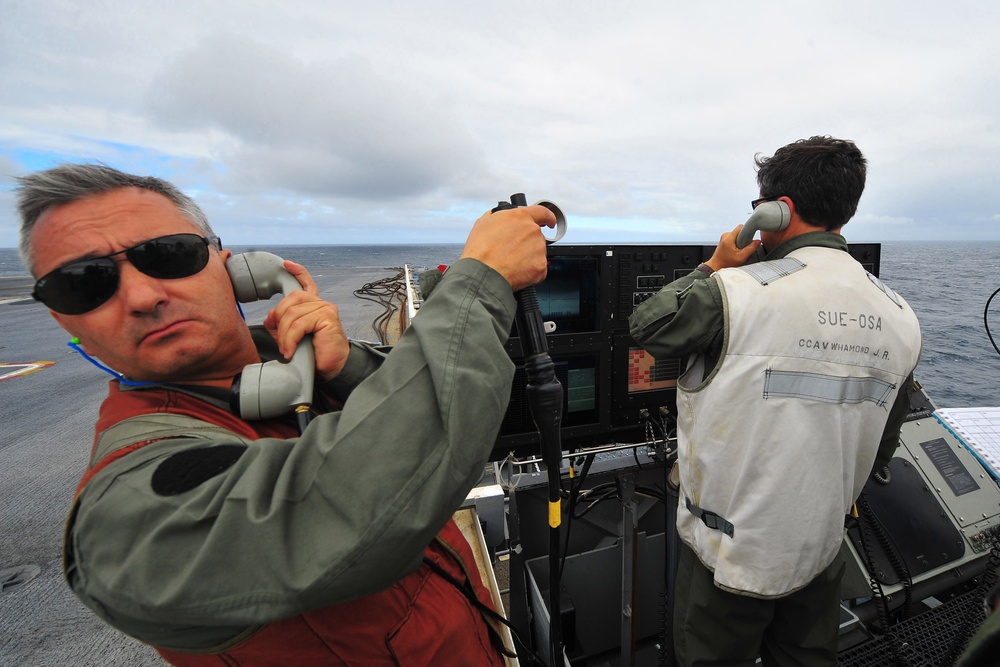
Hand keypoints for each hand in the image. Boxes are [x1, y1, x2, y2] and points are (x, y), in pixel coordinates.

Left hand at [263, 261, 350, 380]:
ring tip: (286, 349)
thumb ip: (281, 324)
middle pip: (291, 299)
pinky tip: (290, 350)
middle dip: (279, 320)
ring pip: (292, 314)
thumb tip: (270, 316)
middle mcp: (321, 304)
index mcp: (313, 306)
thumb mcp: (293, 337)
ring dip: (284, 335)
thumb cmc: (315, 354)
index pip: (306, 283)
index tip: (286, 264)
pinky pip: (299, 324)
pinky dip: (290, 339)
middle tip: (280, 341)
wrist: (332, 369)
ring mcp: (325, 308)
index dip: (297, 272)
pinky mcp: (327, 317)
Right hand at [459, 204, 555, 290]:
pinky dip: (529, 272)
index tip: (550, 222)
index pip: (542, 212)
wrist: (483, 274)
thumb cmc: (480, 250)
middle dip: (527, 244)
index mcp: (520, 217)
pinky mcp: (541, 266)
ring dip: (528, 258)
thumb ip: (499, 217)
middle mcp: (533, 230)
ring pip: (538, 253)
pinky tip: (516, 271)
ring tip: (510, 262)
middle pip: (537, 236)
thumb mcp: (484, 223)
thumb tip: (503, 218)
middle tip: (512, 252)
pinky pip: (538, 268)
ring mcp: (539, 248)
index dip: (548, 218)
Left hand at [705, 224, 762, 270]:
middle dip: (744, 238)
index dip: (748, 231)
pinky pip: (734, 238)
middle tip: (743, 248)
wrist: (716, 266)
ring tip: (739, 251)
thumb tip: (758, 241)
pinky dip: (737, 243)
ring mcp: (724, 237)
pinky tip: (736, 251)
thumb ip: (751, 248)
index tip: (749, 239)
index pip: (741, 226)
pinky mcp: (724, 240)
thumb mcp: (741, 257)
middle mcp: (725, 235)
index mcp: (728, 237)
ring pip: (738, 235)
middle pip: (740, 231)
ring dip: (741, 241)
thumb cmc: (726, 263)